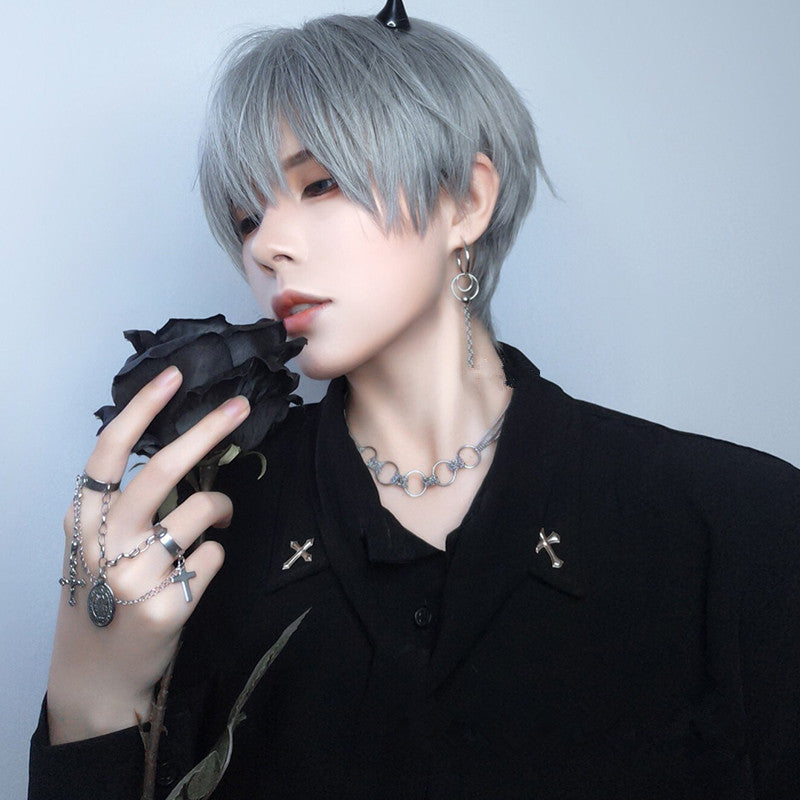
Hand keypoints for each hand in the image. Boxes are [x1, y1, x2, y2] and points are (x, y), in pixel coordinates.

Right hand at [46, 365, 249, 743]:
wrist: (94, 678)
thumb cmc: (100, 602)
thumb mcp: (91, 549)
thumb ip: (119, 508)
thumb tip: (177, 458)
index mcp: (83, 521)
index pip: (108, 452)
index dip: (141, 410)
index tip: (173, 378)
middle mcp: (102, 544)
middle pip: (162, 471)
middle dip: (206, 432)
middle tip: (237, 408)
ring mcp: (132, 577)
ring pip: (201, 512)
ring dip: (222, 509)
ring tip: (218, 521)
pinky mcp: (165, 606)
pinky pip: (214, 557)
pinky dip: (215, 557)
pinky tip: (195, 575)